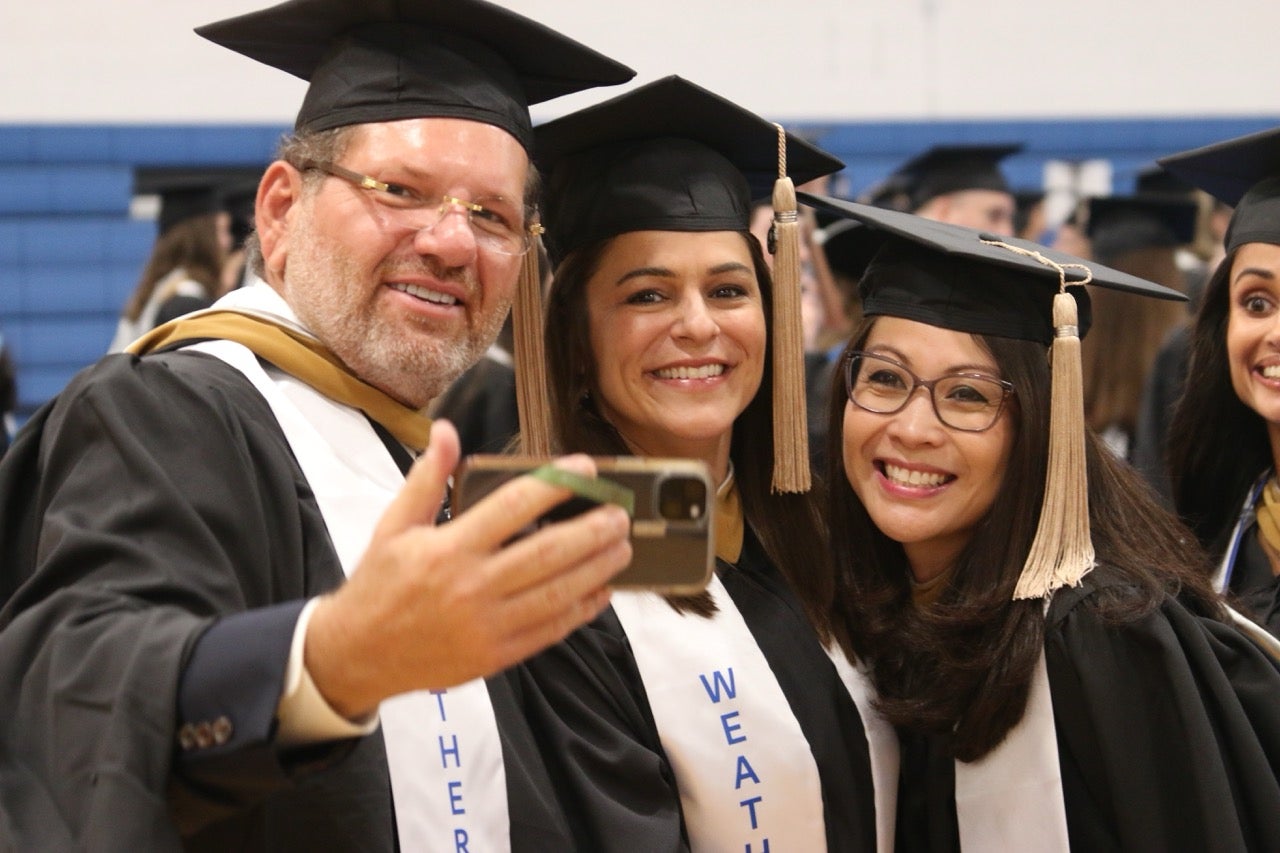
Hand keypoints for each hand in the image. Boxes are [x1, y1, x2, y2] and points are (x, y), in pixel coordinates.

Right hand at [304, 419, 631, 718]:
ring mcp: (487, 625)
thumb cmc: (379, 586)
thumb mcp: (394, 526)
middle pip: (548, 553)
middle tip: (620, 513)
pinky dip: (581, 611)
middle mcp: (471, 586)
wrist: (358, 654)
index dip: (555, 484)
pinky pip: (549, 630)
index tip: (585, 468)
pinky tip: (601, 592)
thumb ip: (426, 478)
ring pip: (558, 593)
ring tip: (622, 547)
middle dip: (593, 531)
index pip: (513, 506)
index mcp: (448, 548)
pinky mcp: (496, 655)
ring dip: (597, 569)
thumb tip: (446, 430)